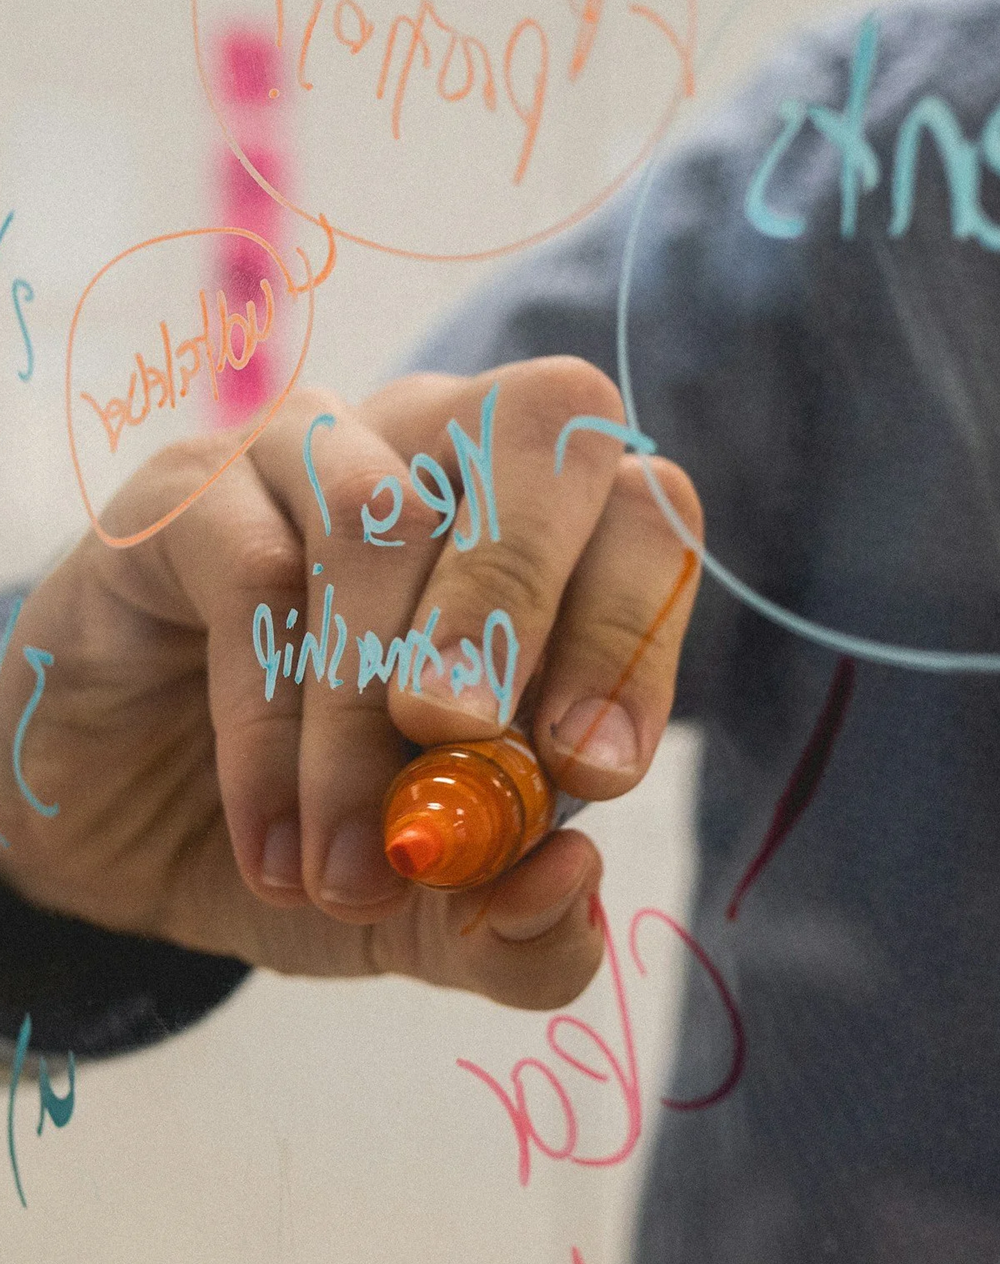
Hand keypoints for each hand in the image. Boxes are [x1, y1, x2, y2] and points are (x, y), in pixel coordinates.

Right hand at [0, 357, 700, 1009]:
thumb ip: (521, 926)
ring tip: (350, 869)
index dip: (635, 632)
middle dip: (519, 604)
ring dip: (369, 712)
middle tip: (464, 749)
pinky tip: (271, 843)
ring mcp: (315, 451)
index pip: (646, 512)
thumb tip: (574, 881)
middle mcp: (443, 452)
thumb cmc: (319, 828)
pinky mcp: (192, 491)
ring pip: (385, 515)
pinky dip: (272, 726)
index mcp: (544, 531)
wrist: (130, 827)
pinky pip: (253, 570)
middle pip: (542, 424)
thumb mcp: (435, 912)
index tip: (588, 778)